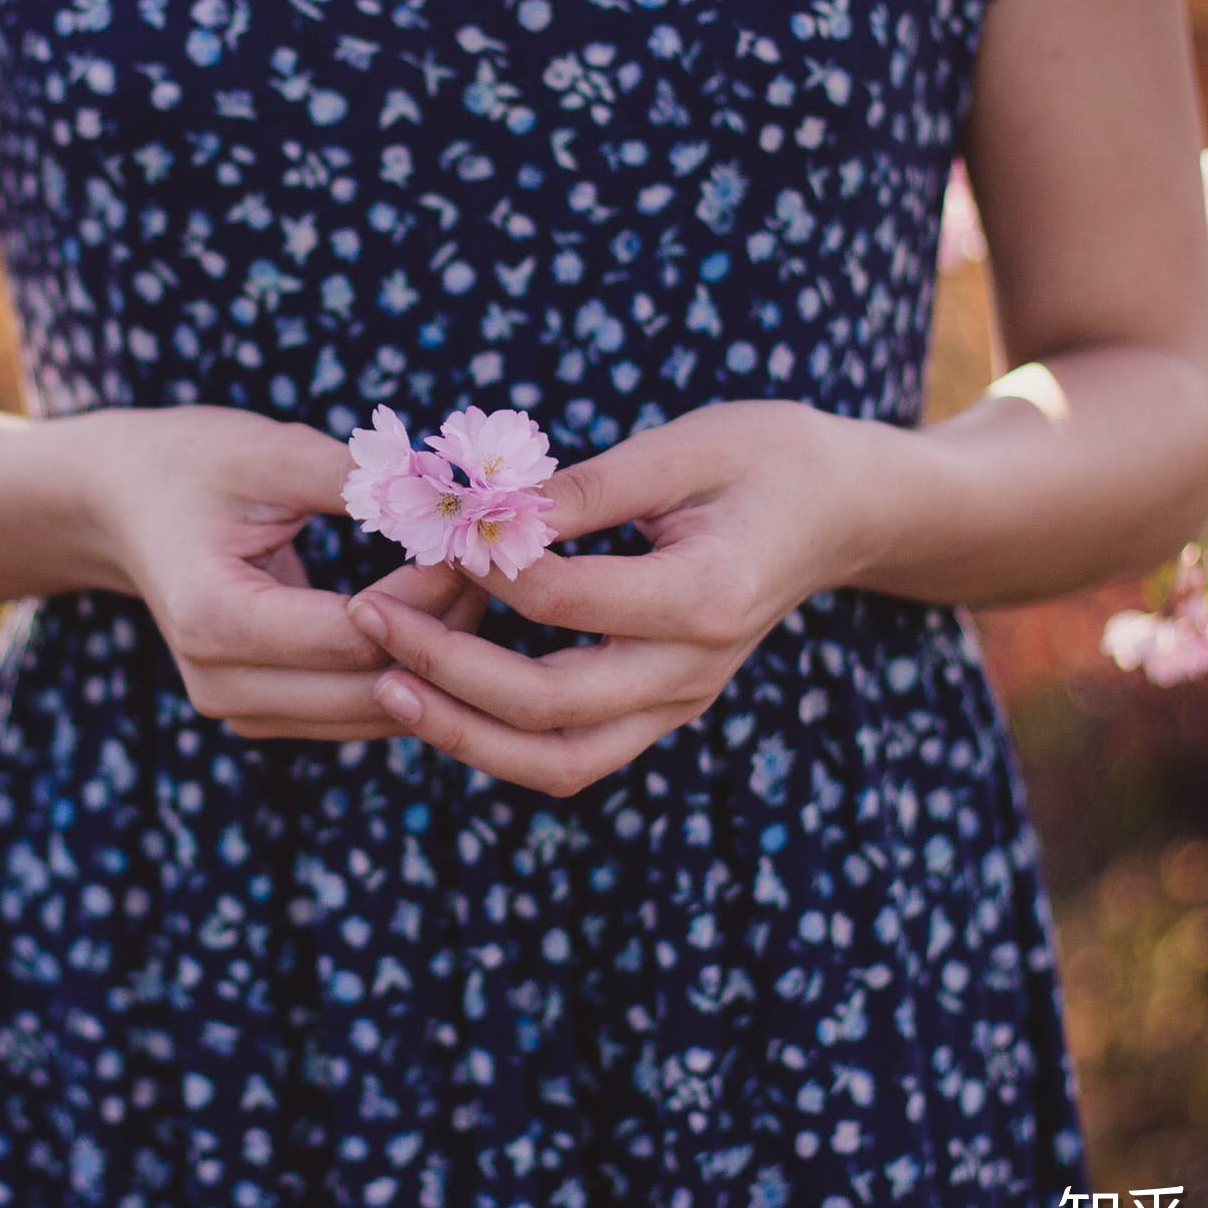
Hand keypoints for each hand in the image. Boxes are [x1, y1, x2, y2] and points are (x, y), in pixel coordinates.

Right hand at [83, 405, 489, 740]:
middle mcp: (222, 685)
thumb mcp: (266, 451)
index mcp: (215, 619)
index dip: (432, 591)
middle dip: (448, 630)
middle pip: (376, 688)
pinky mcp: (264, 717)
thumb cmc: (191, 464)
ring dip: (439, 658)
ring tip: (476, 582)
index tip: (478, 539)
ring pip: (379, 714)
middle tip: (499, 565)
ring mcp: (241, 712)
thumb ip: (356, 479)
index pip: (359, 632)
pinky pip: (361, 714)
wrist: (121, 505)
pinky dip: (411, 672)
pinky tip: (441, 613)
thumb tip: (453, 493)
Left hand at [341, 400, 871, 794]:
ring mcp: (678, 704)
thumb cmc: (767, 458)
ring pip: (556, 761)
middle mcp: (692, 671)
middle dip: (444, 668)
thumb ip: (586, 486)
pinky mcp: (661, 713)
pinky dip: (497, 739)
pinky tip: (437, 695)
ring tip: (383, 684)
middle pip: (549, 707)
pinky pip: (570, 756)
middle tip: (366, 616)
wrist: (842, 511)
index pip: (562, 601)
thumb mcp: (684, 446)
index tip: (427, 527)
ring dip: (461, 732)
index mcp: (703, 597)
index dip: (481, 567)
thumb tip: (486, 507)